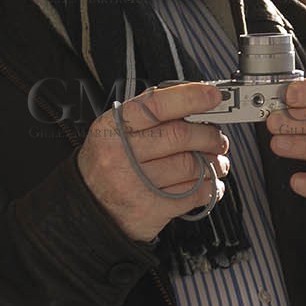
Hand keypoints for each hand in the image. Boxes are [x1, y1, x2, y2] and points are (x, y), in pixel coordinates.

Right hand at [76, 82, 230, 240]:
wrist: (87, 206)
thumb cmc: (106, 164)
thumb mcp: (113, 132)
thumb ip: (148, 117)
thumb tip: (194, 106)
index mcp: (113, 129)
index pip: (156, 106)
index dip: (190, 98)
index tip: (212, 97)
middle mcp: (123, 155)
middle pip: (180, 136)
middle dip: (209, 134)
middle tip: (217, 137)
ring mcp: (137, 184)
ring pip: (191, 165)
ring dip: (213, 161)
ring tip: (215, 160)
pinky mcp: (152, 209)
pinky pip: (194, 194)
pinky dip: (209, 186)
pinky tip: (208, 182)